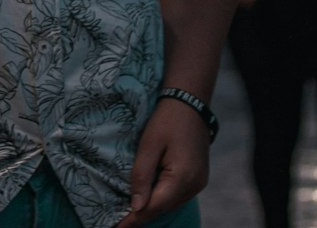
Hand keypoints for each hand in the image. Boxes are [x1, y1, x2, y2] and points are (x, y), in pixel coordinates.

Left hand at [114, 98, 208, 227]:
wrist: (190, 100)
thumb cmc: (167, 119)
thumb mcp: (149, 145)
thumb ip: (141, 176)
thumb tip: (135, 207)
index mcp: (182, 179)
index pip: (153, 208)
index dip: (133, 219)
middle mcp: (194, 187)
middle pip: (162, 208)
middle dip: (140, 214)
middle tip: (118, 221)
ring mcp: (198, 184)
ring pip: (170, 204)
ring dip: (151, 206)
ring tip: (128, 210)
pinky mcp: (198, 178)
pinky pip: (176, 195)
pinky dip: (161, 197)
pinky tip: (148, 195)